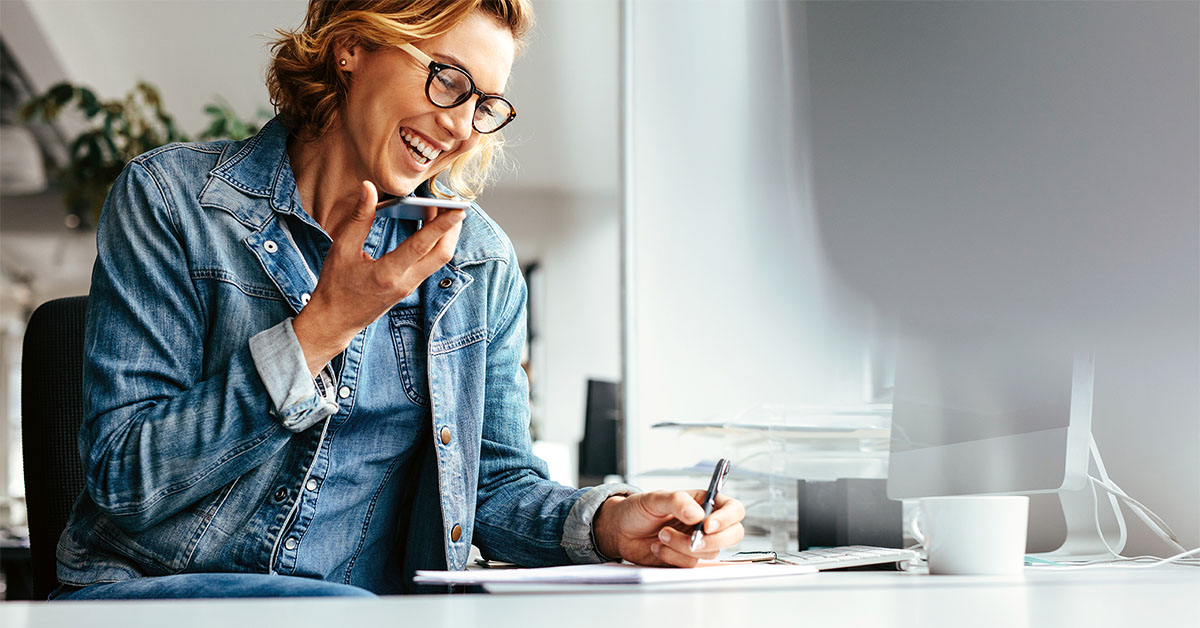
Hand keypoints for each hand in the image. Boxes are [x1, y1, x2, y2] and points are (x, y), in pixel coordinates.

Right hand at [293, 180, 464, 373]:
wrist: (335, 321)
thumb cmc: (335, 286)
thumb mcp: (342, 249)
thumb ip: (359, 218)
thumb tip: (368, 188)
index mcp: (388, 274)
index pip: (422, 246)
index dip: (441, 226)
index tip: (458, 210)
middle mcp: (405, 282)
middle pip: (442, 254)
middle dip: (453, 228)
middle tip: (455, 203)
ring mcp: (410, 286)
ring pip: (440, 259)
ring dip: (446, 234)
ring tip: (444, 209)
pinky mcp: (410, 286)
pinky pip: (431, 262)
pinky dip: (435, 242)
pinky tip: (429, 225)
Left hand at [592, 490, 744, 567]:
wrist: (620, 530)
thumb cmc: (638, 509)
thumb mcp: (655, 498)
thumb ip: (677, 501)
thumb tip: (697, 514)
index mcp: (704, 502)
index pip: (733, 509)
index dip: (727, 518)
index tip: (707, 525)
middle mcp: (705, 523)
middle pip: (733, 535)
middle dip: (712, 540)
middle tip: (691, 539)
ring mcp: (698, 543)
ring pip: (709, 553)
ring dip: (683, 547)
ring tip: (662, 535)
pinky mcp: (686, 559)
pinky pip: (690, 564)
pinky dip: (672, 557)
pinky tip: (658, 547)